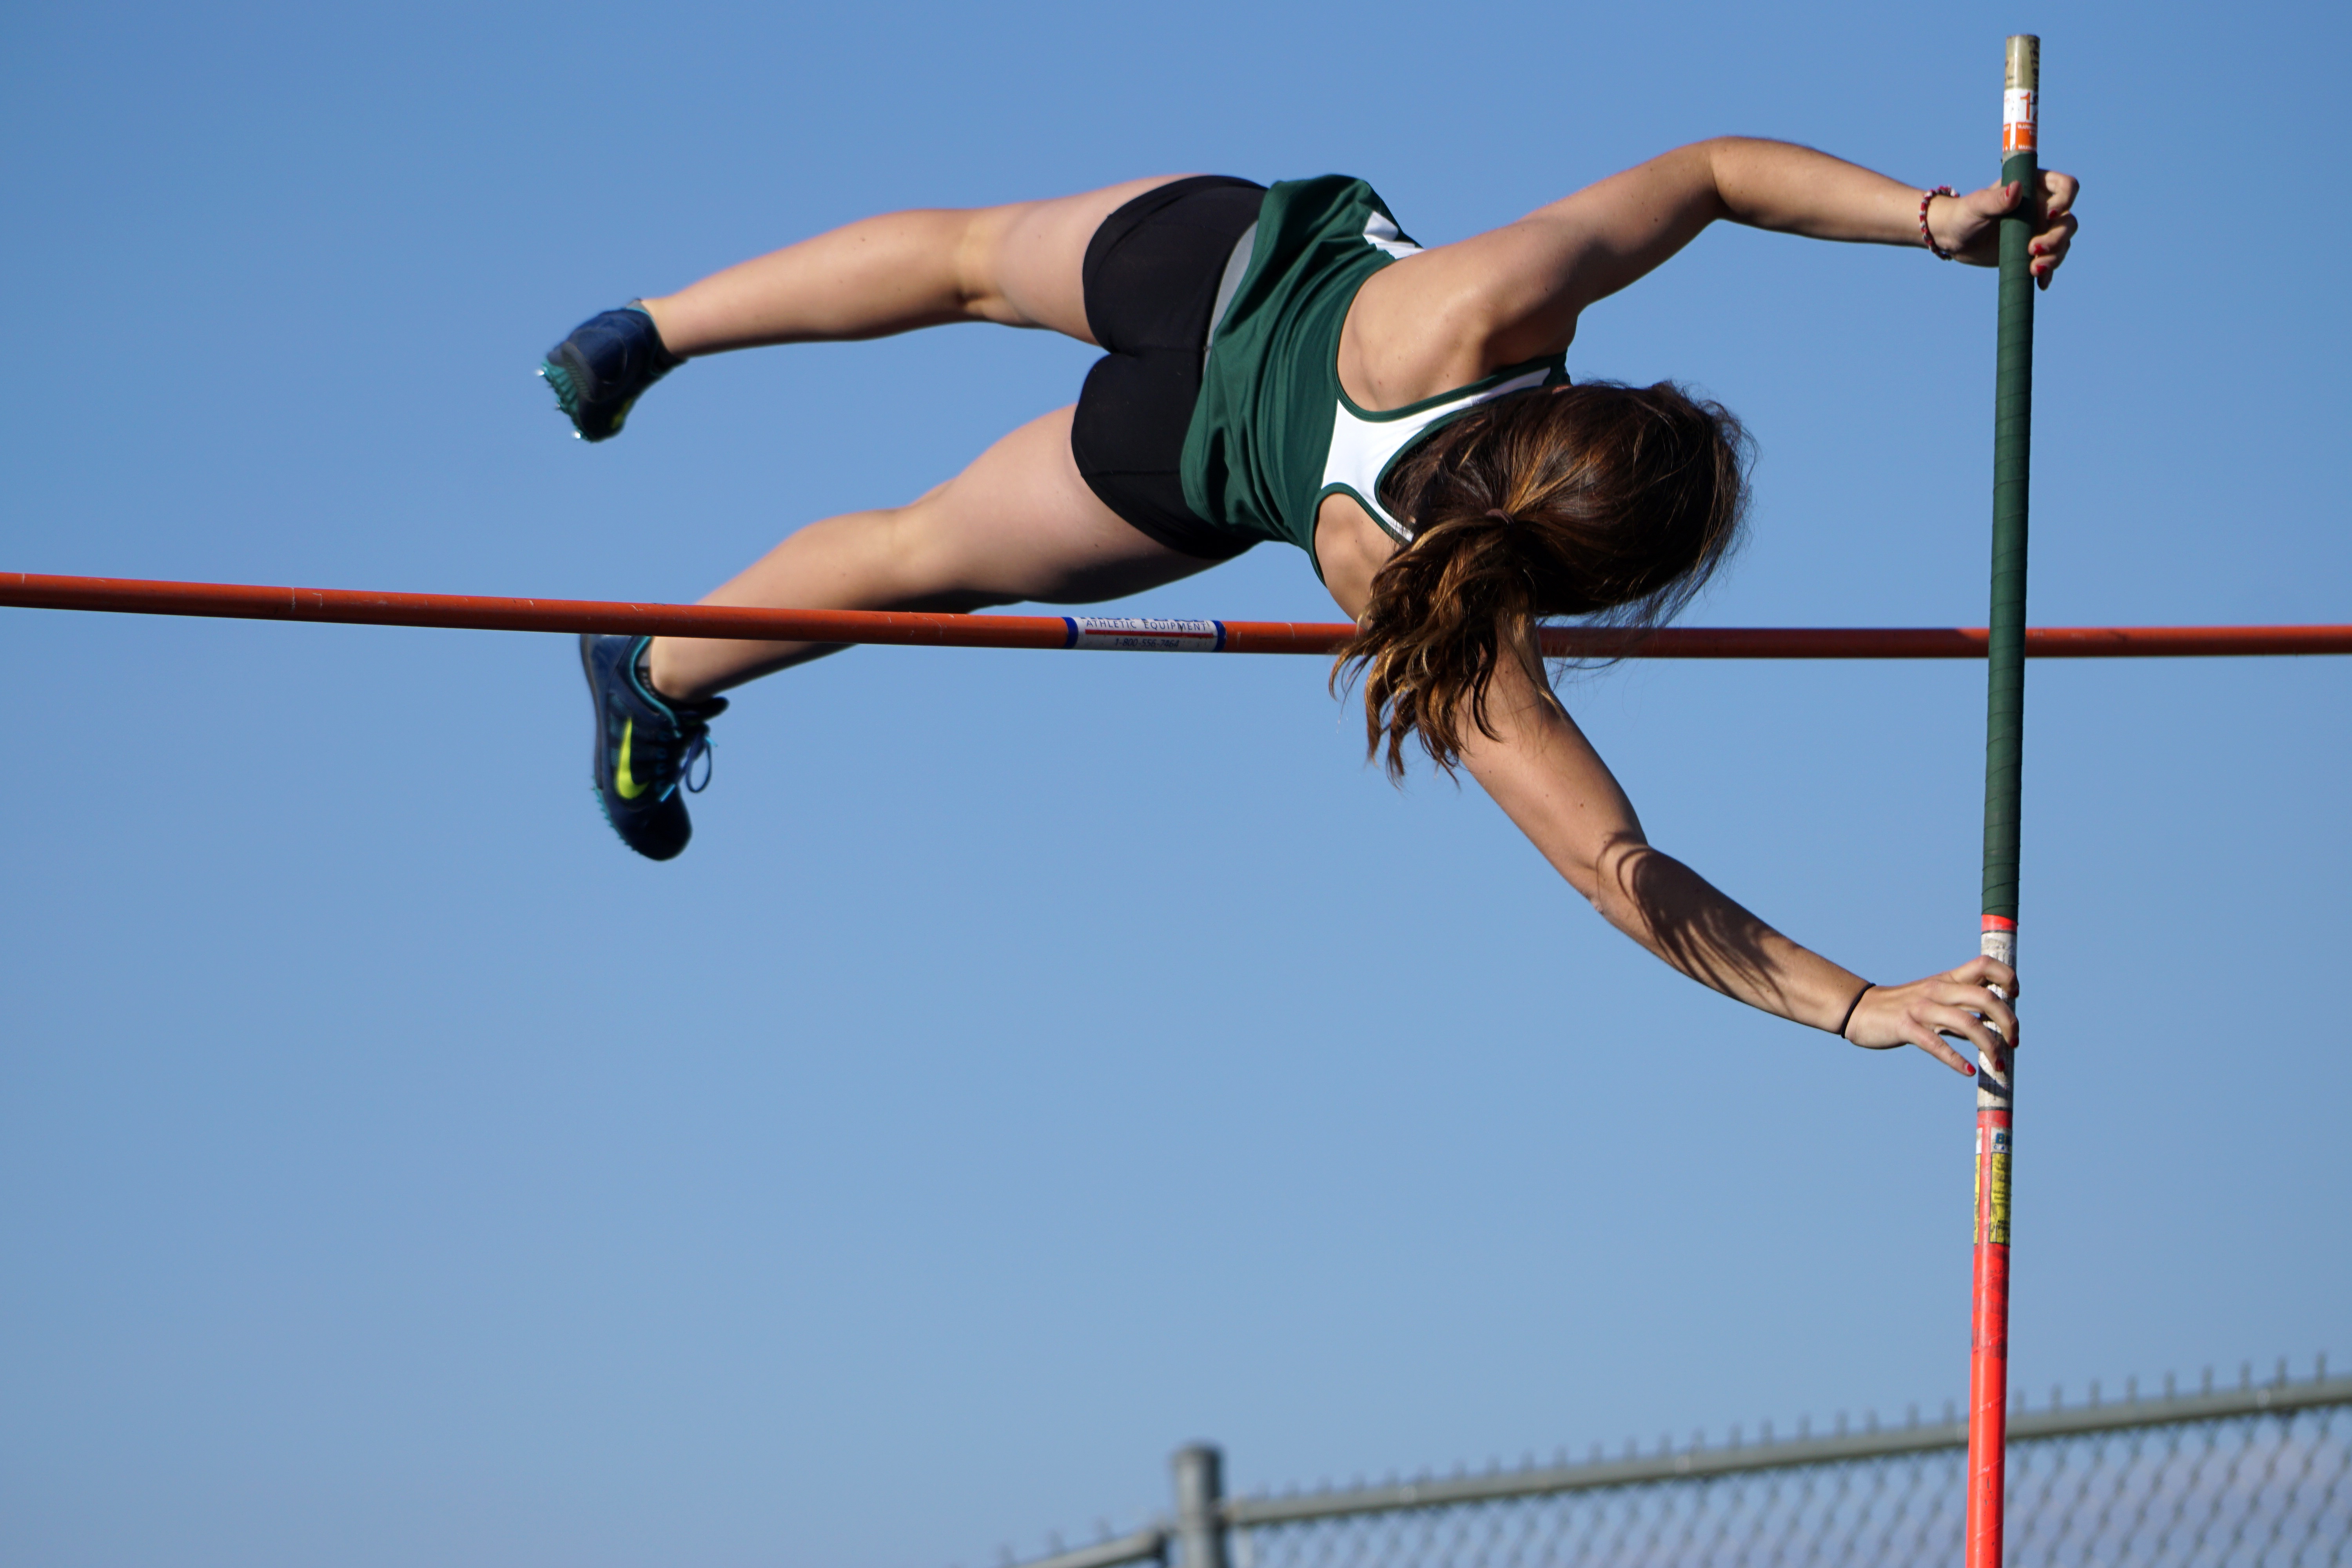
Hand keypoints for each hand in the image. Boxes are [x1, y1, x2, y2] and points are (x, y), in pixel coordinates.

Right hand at [1843, 957, 2017, 1075]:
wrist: (1859, 1009)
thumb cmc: (1901, 1007)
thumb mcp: (1934, 997)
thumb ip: (1961, 1005)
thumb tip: (1995, 1021)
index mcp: (1947, 979)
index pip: (1985, 964)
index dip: (2007, 977)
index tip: (2014, 996)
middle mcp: (1938, 990)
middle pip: (1986, 998)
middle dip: (2008, 1021)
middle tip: (2014, 1042)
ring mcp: (1922, 1008)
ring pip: (1968, 1023)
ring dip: (1989, 1045)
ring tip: (1998, 1063)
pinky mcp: (1906, 1027)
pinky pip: (1936, 1044)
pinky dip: (1955, 1060)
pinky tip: (1968, 1070)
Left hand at [1928, 173, 2078, 287]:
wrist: (1954, 237)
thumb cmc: (1964, 214)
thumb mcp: (1977, 206)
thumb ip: (1996, 199)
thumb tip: (2016, 188)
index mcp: (2035, 186)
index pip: (2067, 187)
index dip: (2066, 199)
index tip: (2050, 215)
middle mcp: (2044, 207)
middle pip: (2068, 221)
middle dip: (2057, 237)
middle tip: (2033, 249)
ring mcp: (2040, 230)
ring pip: (2063, 243)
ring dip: (2054, 258)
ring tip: (2033, 270)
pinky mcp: (2033, 251)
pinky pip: (2050, 261)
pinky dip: (2048, 273)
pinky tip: (2040, 283)